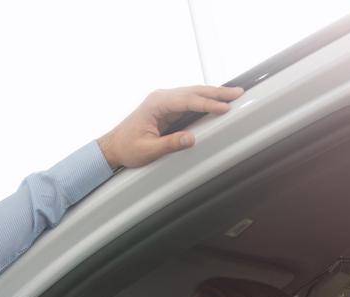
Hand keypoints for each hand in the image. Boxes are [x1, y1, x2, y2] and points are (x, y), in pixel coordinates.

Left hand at [98, 85, 242, 168]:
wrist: (112, 147)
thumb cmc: (126, 148)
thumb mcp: (148, 151)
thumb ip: (170, 144)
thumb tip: (191, 139)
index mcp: (156, 104)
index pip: (187, 100)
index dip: (207, 104)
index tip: (224, 107)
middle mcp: (160, 98)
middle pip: (193, 91)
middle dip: (216, 92)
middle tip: (238, 92)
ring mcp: (163, 101)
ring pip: (192, 93)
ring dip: (212, 94)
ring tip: (233, 94)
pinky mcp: (166, 107)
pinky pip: (189, 101)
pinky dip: (203, 100)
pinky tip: (216, 100)